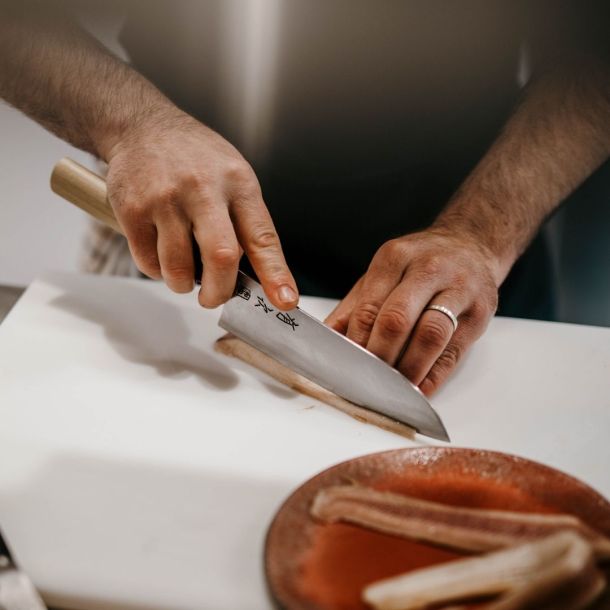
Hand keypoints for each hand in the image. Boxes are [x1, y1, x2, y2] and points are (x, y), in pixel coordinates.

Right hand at [105, 107, 297, 308]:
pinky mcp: (133, 210)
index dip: (275, 274)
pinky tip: (162, 253)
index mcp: (238, 184)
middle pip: (221, 257)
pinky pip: (148, 263)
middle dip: (220, 292)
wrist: (142, 127)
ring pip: (179, 269)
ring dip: (184, 284)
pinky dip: (158, 271)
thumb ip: (245, 222)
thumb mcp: (234, 177)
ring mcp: (166, 199)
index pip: (262, 237)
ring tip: (184, 273)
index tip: (284, 301)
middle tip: (214, 298)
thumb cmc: (196, 160)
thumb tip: (257, 278)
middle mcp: (204, 189)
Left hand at [325, 229, 498, 394]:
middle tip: (367, 379)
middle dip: (379, 356)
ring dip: (408, 368)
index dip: (357, 341)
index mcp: (396, 257)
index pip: (370, 306)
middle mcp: (429, 269)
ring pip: (430, 335)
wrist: (471, 245)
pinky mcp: (481, 312)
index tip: (347, 364)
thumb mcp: (381, 274)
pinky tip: (420, 388)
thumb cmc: (418, 264)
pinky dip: (434, 375)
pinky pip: (454, 351)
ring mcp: (460, 289)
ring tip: (393, 388)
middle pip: (398, 319)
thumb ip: (354, 307)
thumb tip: (326, 340)